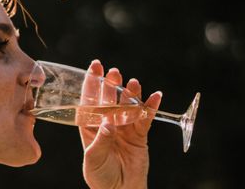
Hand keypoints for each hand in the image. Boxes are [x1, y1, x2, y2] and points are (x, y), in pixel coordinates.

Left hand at [80, 60, 161, 188]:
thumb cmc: (101, 176)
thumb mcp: (94, 159)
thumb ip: (101, 140)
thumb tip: (108, 123)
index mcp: (90, 126)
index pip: (89, 100)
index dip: (91, 83)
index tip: (94, 67)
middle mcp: (107, 122)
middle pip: (108, 99)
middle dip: (111, 84)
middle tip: (114, 73)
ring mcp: (123, 127)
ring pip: (127, 105)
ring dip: (130, 93)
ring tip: (133, 83)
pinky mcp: (139, 135)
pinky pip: (145, 118)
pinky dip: (150, 107)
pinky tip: (155, 96)